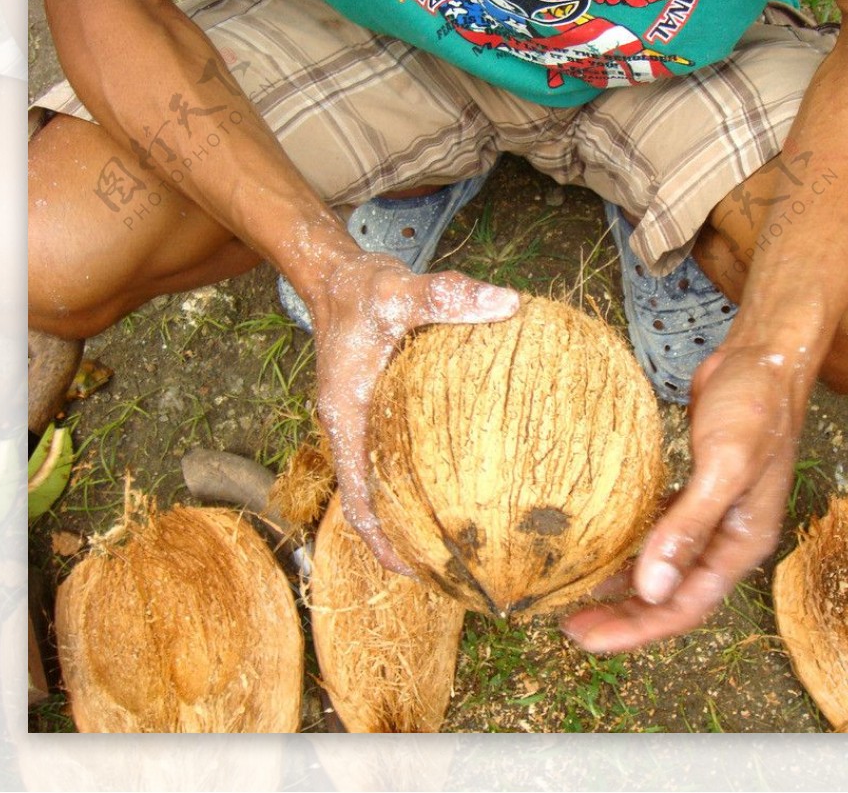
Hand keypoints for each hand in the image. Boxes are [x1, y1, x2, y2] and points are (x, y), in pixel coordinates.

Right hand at [307, 251, 519, 571]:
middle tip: (450, 572)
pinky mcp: (383, 410)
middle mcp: (353, 426)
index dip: (379, 538)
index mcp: (346, 414)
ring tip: (462, 541)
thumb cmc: (362, 289)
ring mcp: (367, 421)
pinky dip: (426, 476)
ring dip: (414, 514)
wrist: (337, 275)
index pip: (356, 493)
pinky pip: (402, 455)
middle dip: (404, 540)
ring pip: (387, 483)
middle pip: (372, 501)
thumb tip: (509, 304)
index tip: (409, 572)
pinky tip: (470, 479)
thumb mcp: (399, 289)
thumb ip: (448, 297)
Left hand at [561, 341, 810, 651]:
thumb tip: (653, 589)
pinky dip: (631, 544)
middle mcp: (727, 539)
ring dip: (623, 585)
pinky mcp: (695, 490)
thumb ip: (689, 527)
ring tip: (575, 595)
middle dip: (623, 617)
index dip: (636, 629)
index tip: (587, 640)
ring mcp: (711, 515)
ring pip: (662, 566)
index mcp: (742, 544)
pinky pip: (658, 531)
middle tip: (567, 626)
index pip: (685, 607)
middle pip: (670, 595)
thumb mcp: (725, 466)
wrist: (764, 357)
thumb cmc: (755, 408)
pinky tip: (600, 546)